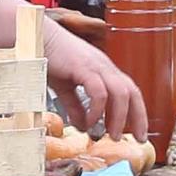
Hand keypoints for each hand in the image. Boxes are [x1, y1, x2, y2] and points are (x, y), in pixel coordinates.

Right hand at [36, 14, 148, 138]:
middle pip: (132, 92)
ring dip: (119, 117)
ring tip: (112, 135)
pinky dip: (97, 109)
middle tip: (138, 138)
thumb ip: (75, 106)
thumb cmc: (50, 58)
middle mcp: (105, 67)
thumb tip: (83, 126)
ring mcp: (96, 65)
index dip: (138, 113)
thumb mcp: (65, 88)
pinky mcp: (84, 67)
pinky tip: (89, 122)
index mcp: (104, 70)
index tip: (138, 133)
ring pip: (120, 92)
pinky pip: (99, 92)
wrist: (37, 37)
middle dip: (138, 117)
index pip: (130, 91)